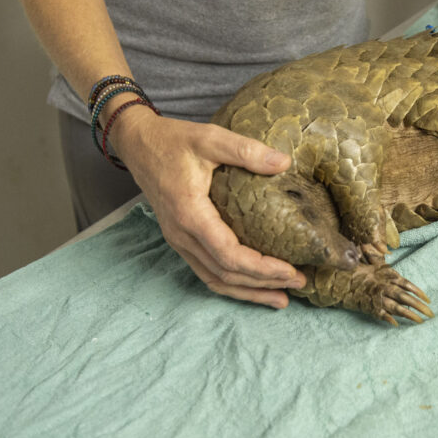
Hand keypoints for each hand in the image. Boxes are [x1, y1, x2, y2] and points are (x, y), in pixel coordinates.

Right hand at [109, 107, 306, 307]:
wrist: (138, 143)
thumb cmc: (173, 140)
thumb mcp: (211, 138)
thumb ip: (246, 151)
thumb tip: (284, 163)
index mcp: (190, 214)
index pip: (230, 256)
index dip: (262, 269)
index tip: (292, 271)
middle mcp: (182, 235)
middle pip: (226, 274)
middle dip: (264, 284)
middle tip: (299, 284)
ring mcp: (179, 240)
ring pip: (214, 279)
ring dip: (248, 291)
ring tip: (281, 298)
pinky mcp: (181, 239)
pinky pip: (206, 270)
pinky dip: (231, 283)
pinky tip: (252, 286)